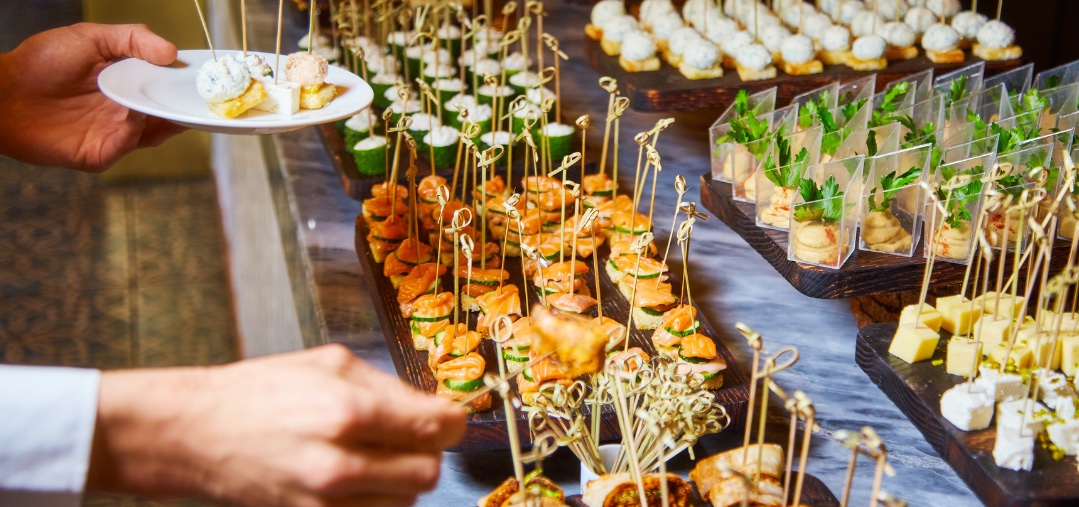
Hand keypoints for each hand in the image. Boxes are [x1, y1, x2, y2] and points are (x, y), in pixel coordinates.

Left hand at [0, 23, 186, 171]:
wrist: (1, 95)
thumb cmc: (39, 64)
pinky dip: (136, 129)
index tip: (203, 73)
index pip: (166, 84)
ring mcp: (114, 134)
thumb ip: (132, 39)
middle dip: (186, 104)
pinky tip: (135, 112)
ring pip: (156, 131)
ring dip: (167, 118)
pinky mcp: (101, 154)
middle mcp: (125, 110)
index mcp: (127, 83)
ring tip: (175, 101)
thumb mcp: (89, 38)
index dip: (185, 80)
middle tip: (204, 94)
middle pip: (168, 112)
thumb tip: (171, 52)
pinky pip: (128, 144)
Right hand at [87, 345, 465, 506]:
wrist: (195, 434)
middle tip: (407, 437)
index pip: (438, 428)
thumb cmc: (259, 390)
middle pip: (428, 472)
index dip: (452, 422)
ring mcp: (326, 503)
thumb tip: (432, 404)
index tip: (447, 418)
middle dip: (426, 452)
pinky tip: (356, 478)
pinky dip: (375, 500)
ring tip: (371, 455)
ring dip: (400, 479)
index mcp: (349, 411)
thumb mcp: (329, 363)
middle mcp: (341, 464)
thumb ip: (389, 385)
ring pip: (405, 501)